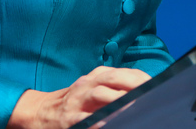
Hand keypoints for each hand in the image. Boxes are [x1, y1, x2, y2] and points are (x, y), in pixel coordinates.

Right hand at [7, 66, 150, 128]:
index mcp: (96, 77)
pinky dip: (98, 120)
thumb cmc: (74, 102)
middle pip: (113, 78)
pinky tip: (109, 122)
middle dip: (132, 84)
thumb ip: (114, 88)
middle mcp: (87, 84)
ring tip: (134, 105)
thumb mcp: (91, 89)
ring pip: (99, 94)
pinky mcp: (68, 118)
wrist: (39, 113)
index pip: (122, 72)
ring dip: (118, 100)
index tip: (156, 85)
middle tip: (149, 93)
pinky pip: (85, 118)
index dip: (140, 78)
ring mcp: (77, 101)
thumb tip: (144, 92)